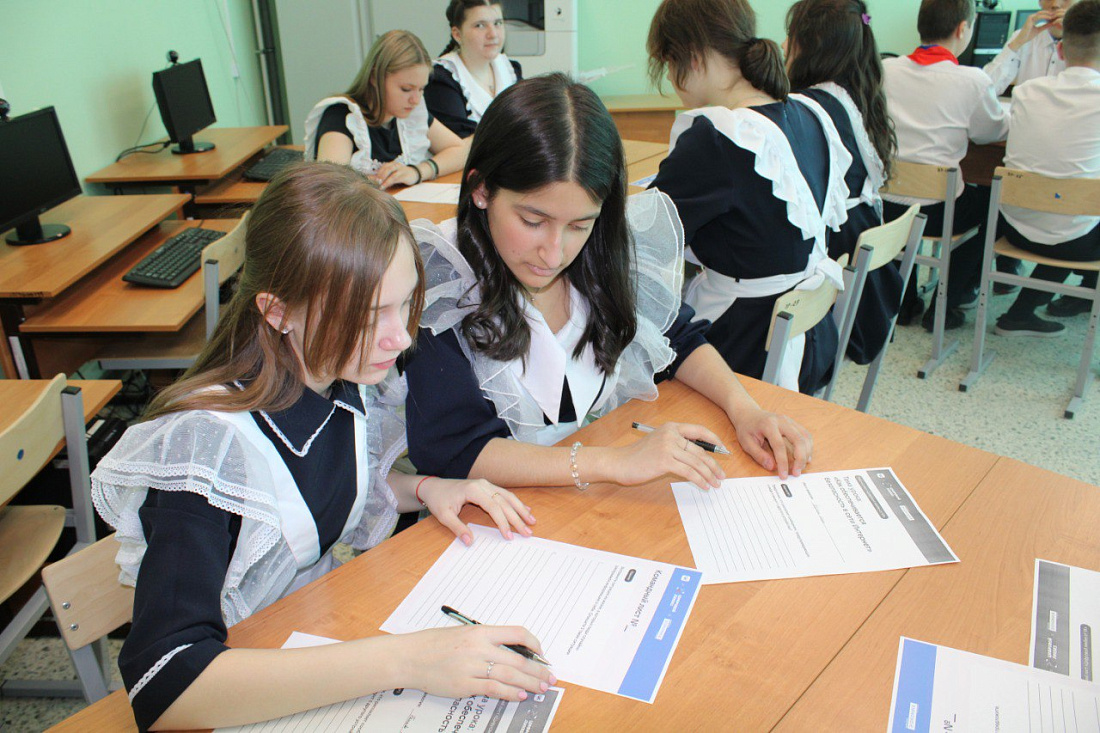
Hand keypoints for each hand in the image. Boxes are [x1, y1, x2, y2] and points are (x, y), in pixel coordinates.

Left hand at [372, 161, 419, 188]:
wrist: (415, 174)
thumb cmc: (402, 174)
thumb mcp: (393, 173)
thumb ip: (385, 176)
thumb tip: (373, 179)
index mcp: (392, 164)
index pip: (383, 166)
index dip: (376, 172)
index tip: (369, 178)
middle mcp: (396, 165)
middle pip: (386, 168)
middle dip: (379, 175)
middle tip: (374, 181)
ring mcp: (401, 170)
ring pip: (391, 173)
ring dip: (384, 179)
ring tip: (379, 185)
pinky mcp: (405, 175)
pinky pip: (396, 178)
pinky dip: (389, 182)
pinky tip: (385, 186)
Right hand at [400, 625, 554, 701]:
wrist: (410, 656)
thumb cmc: (434, 644)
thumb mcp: (463, 633)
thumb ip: (486, 641)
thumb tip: (512, 652)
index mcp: (480, 631)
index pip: (517, 633)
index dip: (534, 644)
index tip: (541, 654)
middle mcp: (478, 647)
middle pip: (518, 659)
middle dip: (537, 670)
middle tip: (550, 677)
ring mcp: (472, 666)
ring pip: (509, 674)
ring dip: (529, 682)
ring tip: (541, 688)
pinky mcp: (465, 684)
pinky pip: (494, 688)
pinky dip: (510, 692)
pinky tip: (520, 695)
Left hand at [417, 477, 535, 545]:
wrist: (434, 486)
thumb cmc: (438, 500)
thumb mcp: (443, 516)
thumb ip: (457, 528)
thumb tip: (470, 542)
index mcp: (473, 490)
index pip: (493, 507)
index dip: (503, 522)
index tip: (509, 536)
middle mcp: (483, 485)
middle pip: (504, 502)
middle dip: (517, 518)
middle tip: (527, 532)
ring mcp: (486, 484)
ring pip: (508, 497)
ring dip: (521, 509)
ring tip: (532, 521)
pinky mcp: (487, 487)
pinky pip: (505, 494)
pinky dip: (516, 503)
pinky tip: (525, 510)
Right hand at [600, 422, 726, 489]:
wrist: (619, 462)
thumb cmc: (638, 456)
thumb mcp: (659, 444)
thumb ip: (677, 446)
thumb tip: (700, 458)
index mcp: (671, 427)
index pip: (700, 431)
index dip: (714, 440)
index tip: (724, 451)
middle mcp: (671, 434)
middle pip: (700, 450)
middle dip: (714, 465)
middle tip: (721, 475)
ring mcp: (668, 447)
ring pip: (697, 462)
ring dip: (709, 475)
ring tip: (715, 484)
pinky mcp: (665, 461)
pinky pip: (689, 472)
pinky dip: (699, 480)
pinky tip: (704, 486)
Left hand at [732, 408, 811, 479]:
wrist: (749, 414)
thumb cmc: (746, 429)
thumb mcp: (746, 443)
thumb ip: (758, 455)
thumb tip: (771, 467)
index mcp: (768, 425)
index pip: (779, 446)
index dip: (783, 462)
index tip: (784, 475)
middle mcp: (781, 420)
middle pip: (798, 440)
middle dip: (800, 458)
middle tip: (797, 473)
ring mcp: (789, 420)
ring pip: (805, 437)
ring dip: (806, 453)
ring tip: (801, 467)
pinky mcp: (793, 423)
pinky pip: (805, 434)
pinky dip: (808, 447)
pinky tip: (805, 457)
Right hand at [1011, 10, 1058, 47]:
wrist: (1021, 40)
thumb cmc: (1028, 36)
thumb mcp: (1039, 30)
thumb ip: (1045, 26)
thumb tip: (1052, 24)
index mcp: (1033, 19)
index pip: (1042, 15)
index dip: (1049, 15)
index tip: (1055, 17)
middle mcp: (1031, 17)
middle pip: (1042, 12)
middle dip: (1049, 14)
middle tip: (1056, 15)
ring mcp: (1030, 17)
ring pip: (1041, 13)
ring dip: (1048, 14)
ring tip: (1054, 16)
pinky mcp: (1029, 19)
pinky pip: (1039, 16)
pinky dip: (1045, 17)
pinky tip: (1050, 18)